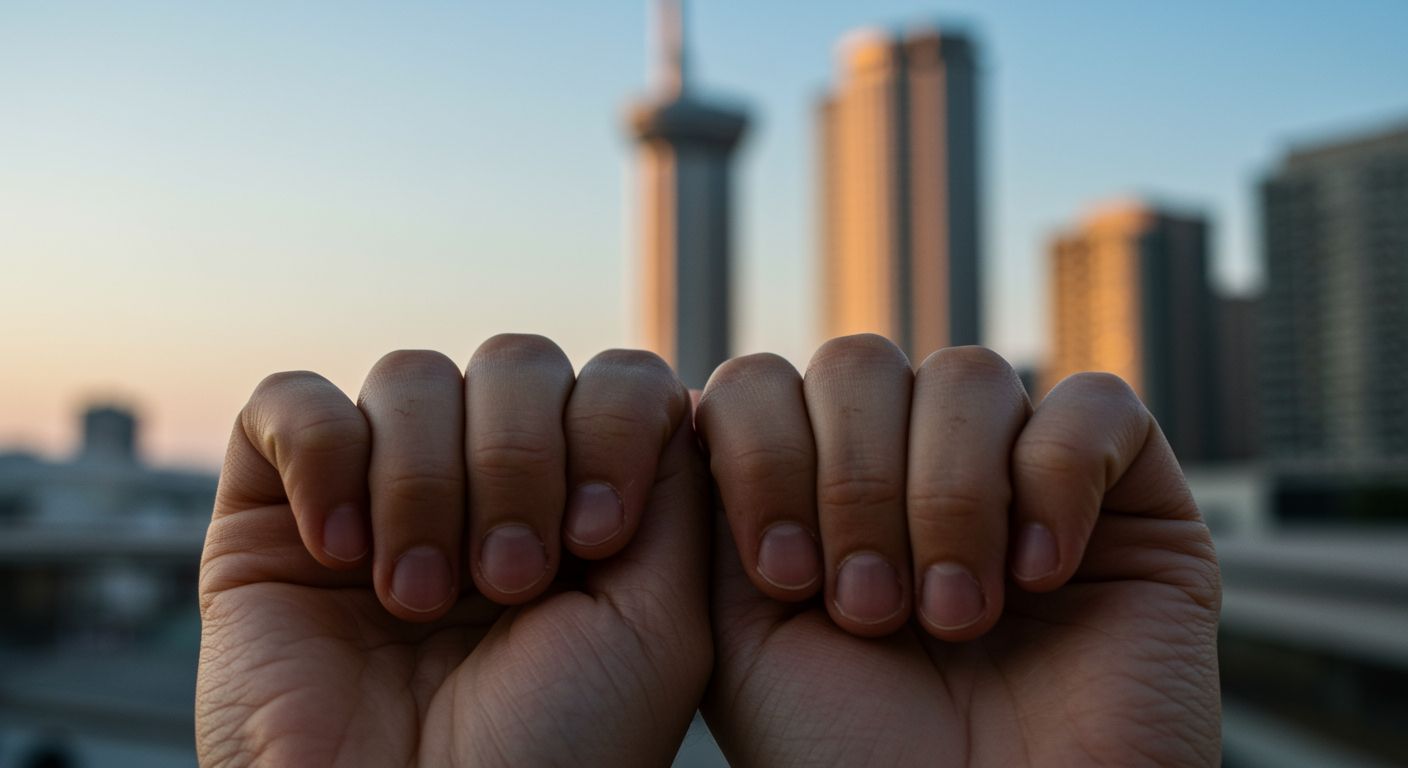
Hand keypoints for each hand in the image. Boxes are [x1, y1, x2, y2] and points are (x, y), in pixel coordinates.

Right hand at [196, 336, 709, 765]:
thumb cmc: (554, 754)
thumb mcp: (659, 619)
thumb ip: (670, 487)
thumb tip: (658, 390)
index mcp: (583, 505)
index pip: (611, 380)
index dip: (609, 428)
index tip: (598, 539)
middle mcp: (487, 487)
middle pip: (514, 362)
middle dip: (519, 461)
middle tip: (508, 582)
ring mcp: (381, 495)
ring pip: (409, 375)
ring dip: (425, 484)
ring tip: (420, 601)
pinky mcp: (273, 519)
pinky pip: (289, 403)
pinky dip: (323, 456)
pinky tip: (342, 555)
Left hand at [695, 336, 1220, 765]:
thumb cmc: (853, 762)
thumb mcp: (741, 629)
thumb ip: (718, 506)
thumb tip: (703, 400)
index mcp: (817, 491)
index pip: (768, 381)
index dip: (764, 454)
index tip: (783, 576)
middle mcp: (914, 468)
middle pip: (861, 364)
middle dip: (854, 486)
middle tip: (870, 610)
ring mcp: (1021, 476)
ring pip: (970, 376)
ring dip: (946, 499)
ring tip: (952, 615)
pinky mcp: (1133, 502)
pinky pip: (1097, 406)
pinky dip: (1055, 479)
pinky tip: (1038, 574)